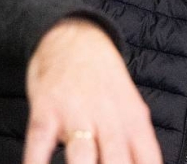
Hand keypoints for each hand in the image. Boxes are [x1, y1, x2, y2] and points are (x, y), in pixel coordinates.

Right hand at [22, 18, 161, 163]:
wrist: (72, 35)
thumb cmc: (103, 77)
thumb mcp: (130, 103)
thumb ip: (136, 141)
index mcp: (134, 118)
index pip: (147, 159)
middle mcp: (108, 117)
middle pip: (117, 161)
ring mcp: (75, 114)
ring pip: (82, 156)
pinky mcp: (45, 111)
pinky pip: (39, 145)